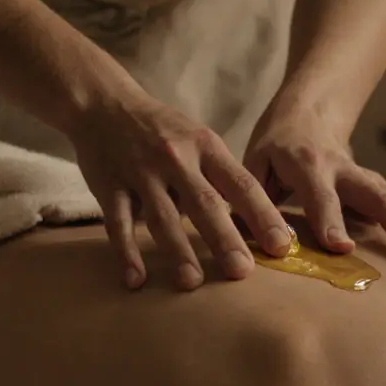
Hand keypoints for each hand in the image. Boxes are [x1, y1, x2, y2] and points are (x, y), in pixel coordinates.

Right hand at [70, 91, 292, 290]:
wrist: (104, 103)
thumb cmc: (162, 130)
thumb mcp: (199, 139)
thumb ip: (223, 176)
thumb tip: (259, 221)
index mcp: (205, 147)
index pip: (241, 183)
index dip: (263, 215)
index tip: (282, 246)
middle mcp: (175, 159)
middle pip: (204, 204)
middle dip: (224, 238)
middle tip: (243, 272)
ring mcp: (140, 173)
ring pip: (162, 216)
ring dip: (177, 251)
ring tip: (192, 282)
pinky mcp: (109, 186)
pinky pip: (118, 224)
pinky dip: (126, 253)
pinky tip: (136, 280)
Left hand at [244, 110, 385, 271]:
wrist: (306, 113)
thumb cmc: (272, 149)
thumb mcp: (254, 166)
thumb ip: (253, 203)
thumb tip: (248, 246)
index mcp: (306, 164)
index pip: (320, 194)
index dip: (330, 219)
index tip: (342, 248)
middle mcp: (344, 170)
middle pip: (379, 197)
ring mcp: (367, 178)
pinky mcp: (381, 187)